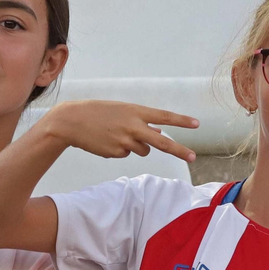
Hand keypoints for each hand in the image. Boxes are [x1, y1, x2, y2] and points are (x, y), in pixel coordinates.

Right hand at [34, 99, 198, 161]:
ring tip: (116, 135)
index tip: (197, 124)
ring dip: (137, 146)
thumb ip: (141, 121)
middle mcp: (133, 126)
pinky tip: (106, 141)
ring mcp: (125, 141)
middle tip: (193, 157)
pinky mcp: (116, 153)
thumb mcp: (121, 111)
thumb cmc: (98, 113)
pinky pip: (126, 154)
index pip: (163, 116)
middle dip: (179, 150)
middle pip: (161, 141)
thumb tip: (158, 133)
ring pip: (143, 150)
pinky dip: (119, 149)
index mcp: (135, 111)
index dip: (181, 121)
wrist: (71, 121)